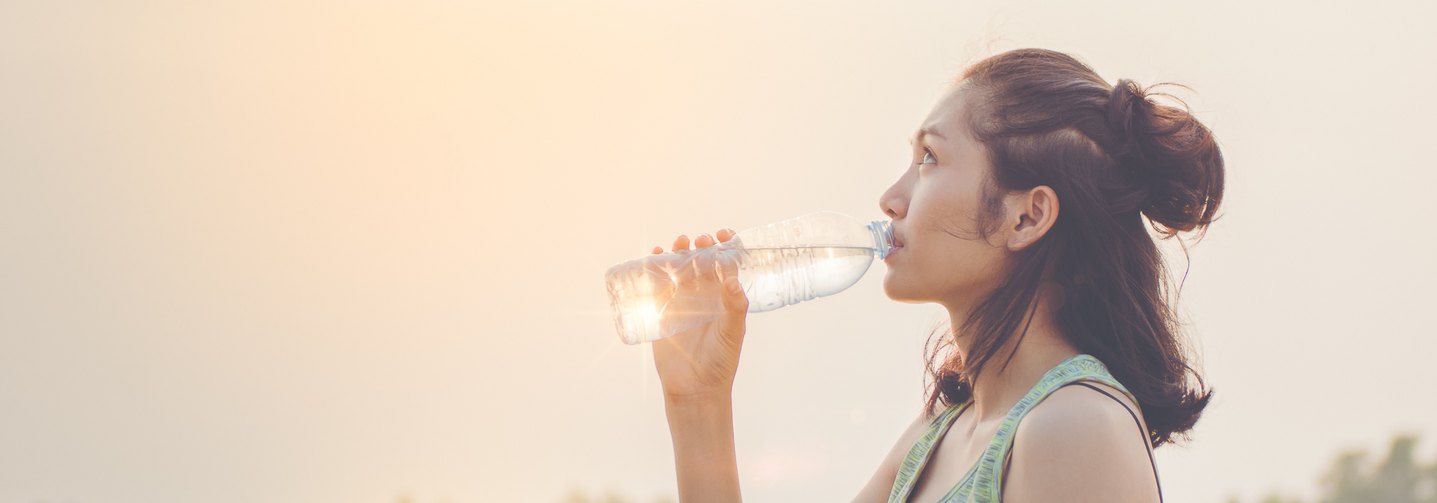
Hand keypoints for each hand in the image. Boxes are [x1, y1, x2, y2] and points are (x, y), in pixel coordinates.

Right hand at [648, 229, 748, 399]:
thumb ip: (734, 308)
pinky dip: (656, 268)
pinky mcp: (664, 310)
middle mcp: (705, 295)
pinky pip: (659, 284)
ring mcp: (684, 301)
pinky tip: (656, 256)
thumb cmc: (720, 361)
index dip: (727, 246)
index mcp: (726, 297)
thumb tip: (733, 281)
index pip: (728, 264)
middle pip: (702, 261)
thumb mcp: (732, 333)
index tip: (723, 235)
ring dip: (679, 252)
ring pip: (680, 268)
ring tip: (678, 243)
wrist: (694, 387)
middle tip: (699, 241)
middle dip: (701, 246)